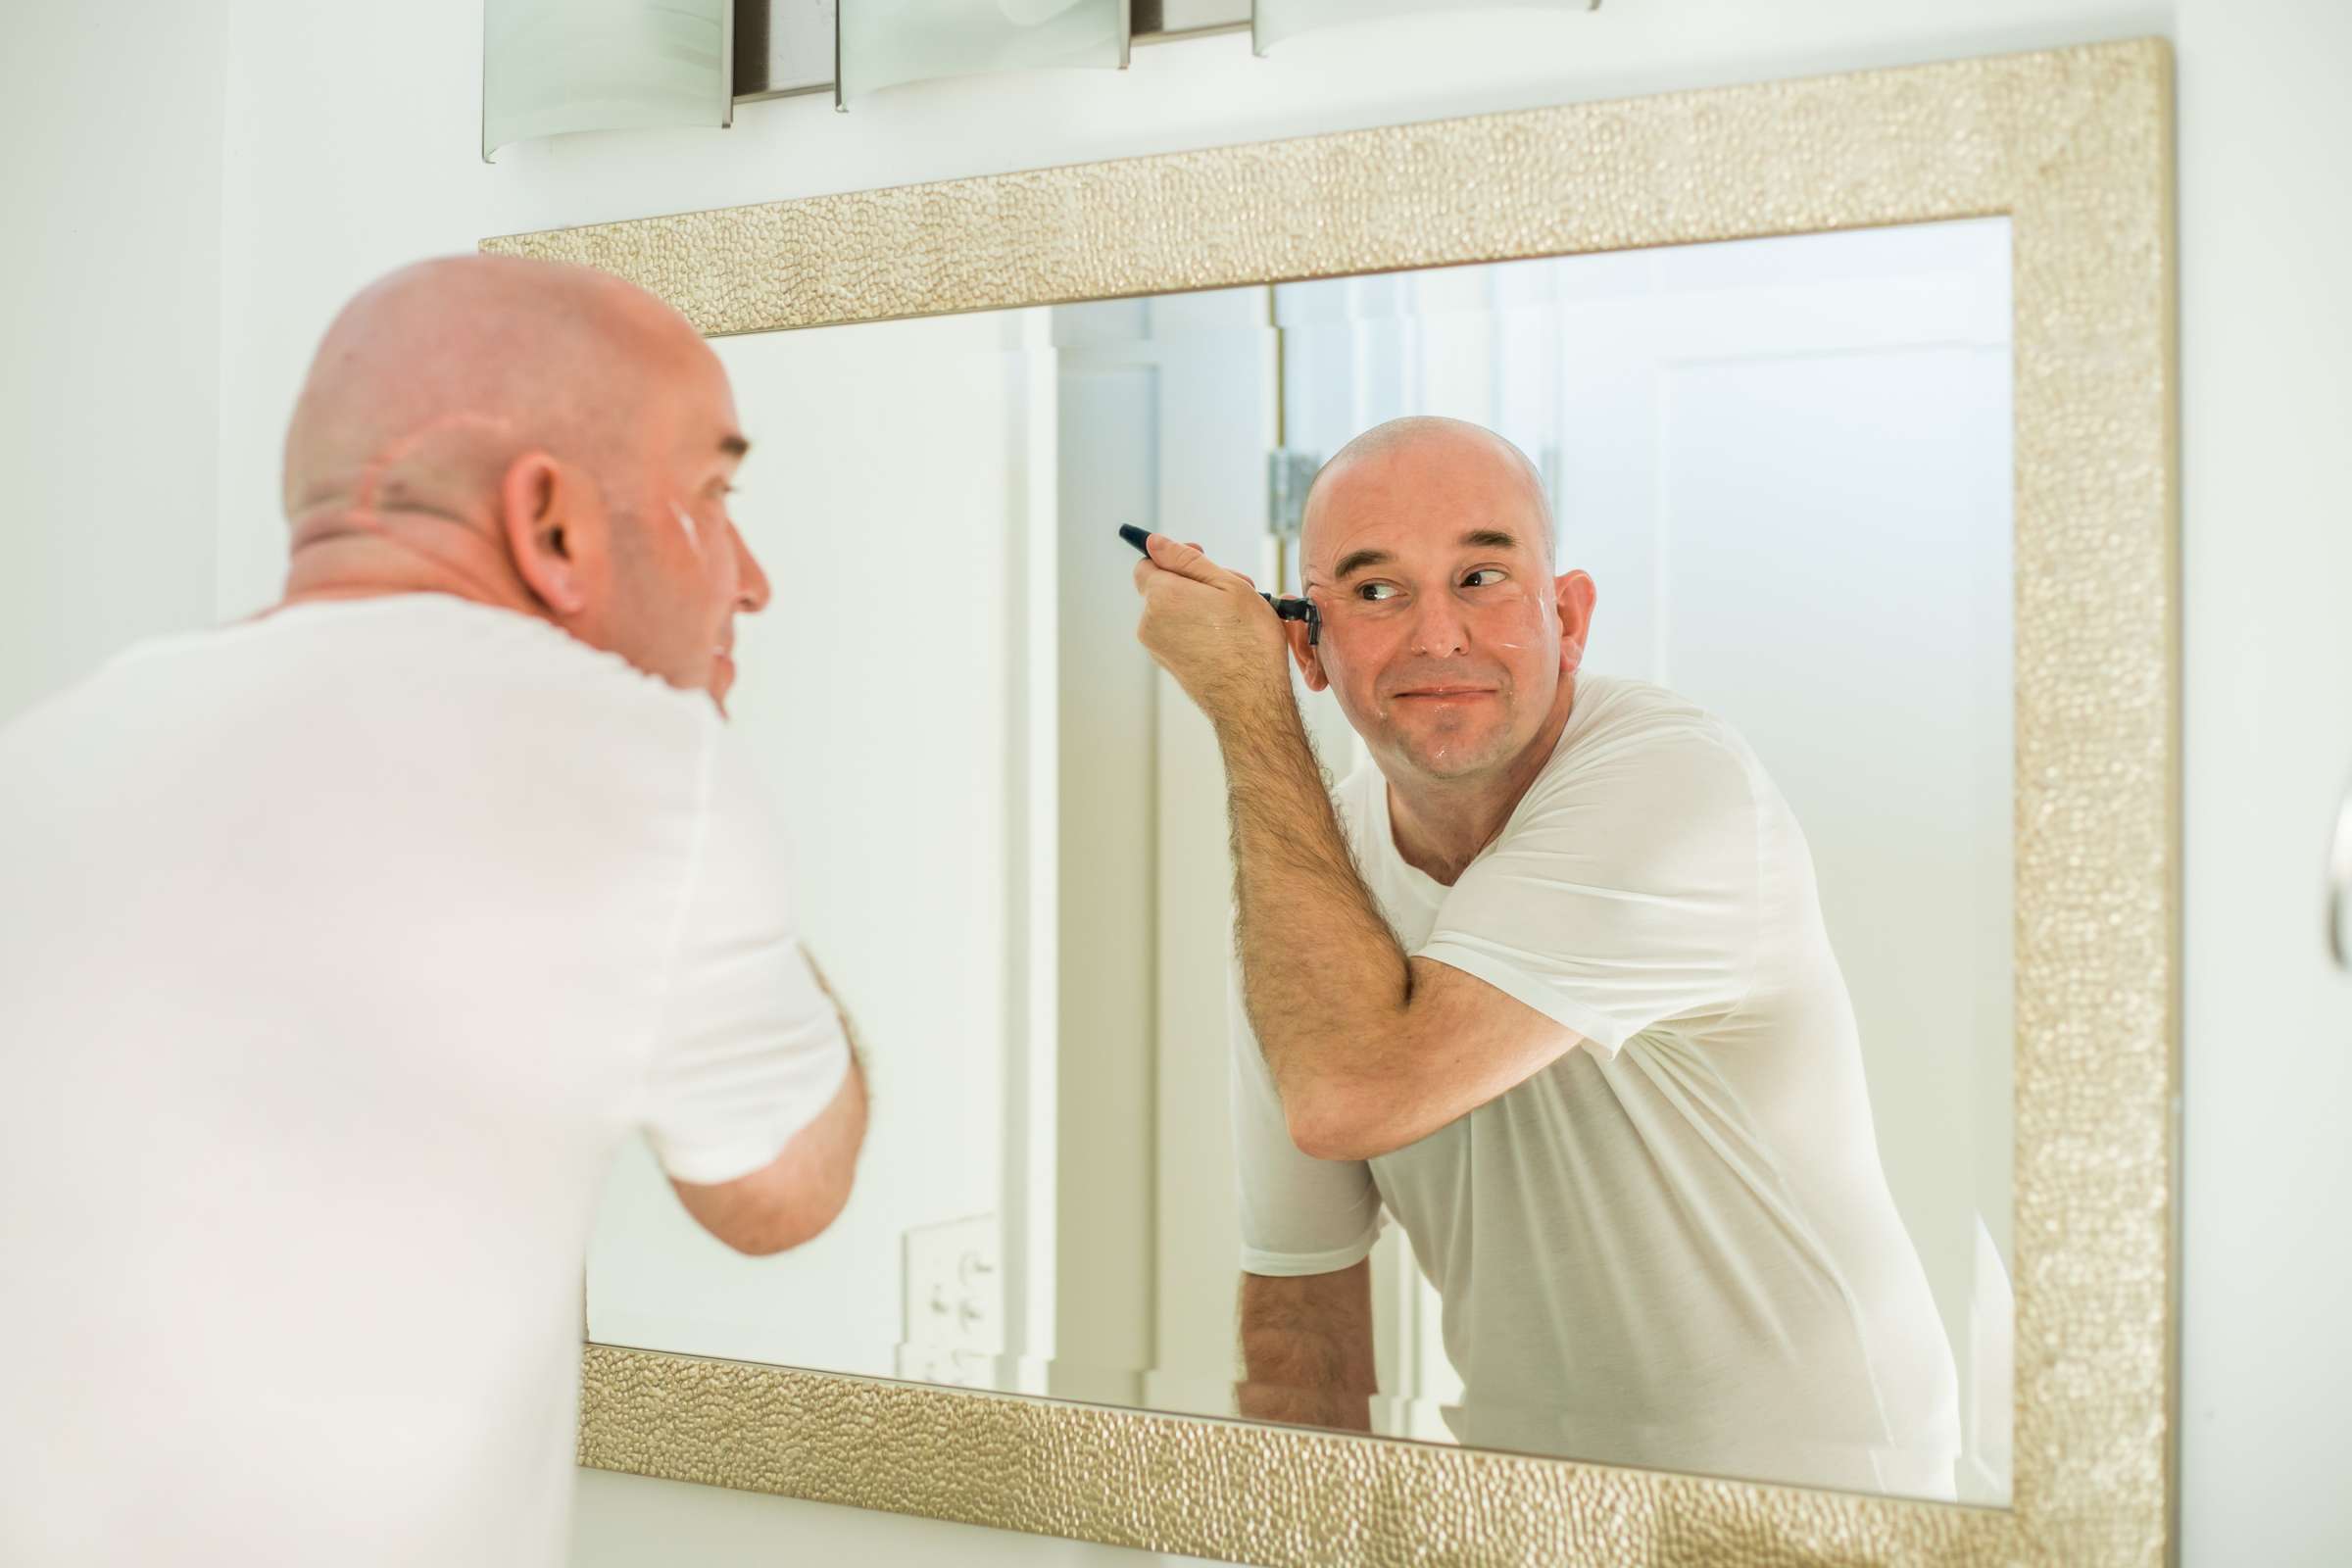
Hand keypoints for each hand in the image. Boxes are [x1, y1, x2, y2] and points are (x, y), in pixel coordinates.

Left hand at [1130, 533, 1290, 718]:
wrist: (1251, 700)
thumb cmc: (1248, 641)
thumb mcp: (1227, 585)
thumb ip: (1186, 559)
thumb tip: (1152, 542)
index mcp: (1162, 596)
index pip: (1147, 564)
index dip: (1173, 556)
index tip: (1200, 557)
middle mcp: (1150, 622)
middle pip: (1164, 587)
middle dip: (1196, 582)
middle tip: (1237, 588)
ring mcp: (1157, 647)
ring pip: (1173, 611)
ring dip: (1200, 606)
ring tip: (1237, 617)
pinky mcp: (1168, 664)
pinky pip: (1178, 634)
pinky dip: (1198, 628)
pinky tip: (1228, 636)